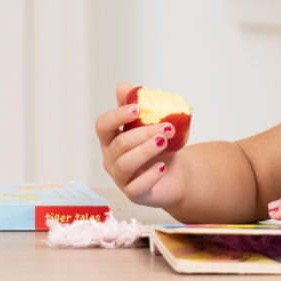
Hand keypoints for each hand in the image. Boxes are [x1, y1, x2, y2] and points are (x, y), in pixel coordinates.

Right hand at [95, 80, 187, 207]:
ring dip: (146, 150)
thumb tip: (123, 86)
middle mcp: (110, 159)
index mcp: (110, 140)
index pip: (103, 126)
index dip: (117, 116)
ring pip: (125, 164)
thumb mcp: (150, 126)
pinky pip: (137, 187)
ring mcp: (121, 178)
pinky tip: (162, 167)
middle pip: (120, 144)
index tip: (137, 109)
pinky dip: (150, 176)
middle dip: (143, 133)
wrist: (177, 175)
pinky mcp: (134, 194)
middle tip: (167, 126)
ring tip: (163, 142)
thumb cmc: (160, 149)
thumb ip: (137, 107)